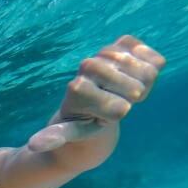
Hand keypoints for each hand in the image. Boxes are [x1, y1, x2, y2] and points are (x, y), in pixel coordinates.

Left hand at [29, 35, 165, 151]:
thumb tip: (33, 144)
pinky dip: (151, 67)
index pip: (121, 109)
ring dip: (142, 86)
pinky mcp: (124, 43)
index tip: (102, 115)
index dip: (118, 116)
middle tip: (115, 101)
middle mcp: (89, 66)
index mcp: (77, 88)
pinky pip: (153, 57)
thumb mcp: (71, 134)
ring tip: (124, 90)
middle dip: (130, 101)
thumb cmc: (82, 121)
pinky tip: (135, 73)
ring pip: (148, 71)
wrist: (94, 98)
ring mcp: (107, 52)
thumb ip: (57, 136)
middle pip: (135, 88)